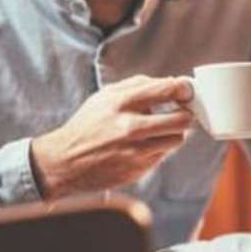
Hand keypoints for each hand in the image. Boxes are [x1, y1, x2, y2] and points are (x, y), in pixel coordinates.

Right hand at [30, 75, 194, 198]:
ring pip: (176, 139)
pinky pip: (162, 155)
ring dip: (174, 133)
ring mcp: (135, 151)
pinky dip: (158, 148)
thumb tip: (169, 81)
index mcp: (121, 103)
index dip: (183, 88)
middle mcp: (130, 127)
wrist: (64, 162)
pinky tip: (144, 145)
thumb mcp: (105, 96)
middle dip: (185, 114)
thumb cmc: (88, 125)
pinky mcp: (137, 170)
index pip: (165, 90)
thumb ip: (137, 85)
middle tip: (182, 112)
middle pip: (181, 119)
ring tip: (161, 129)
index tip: (186, 90)